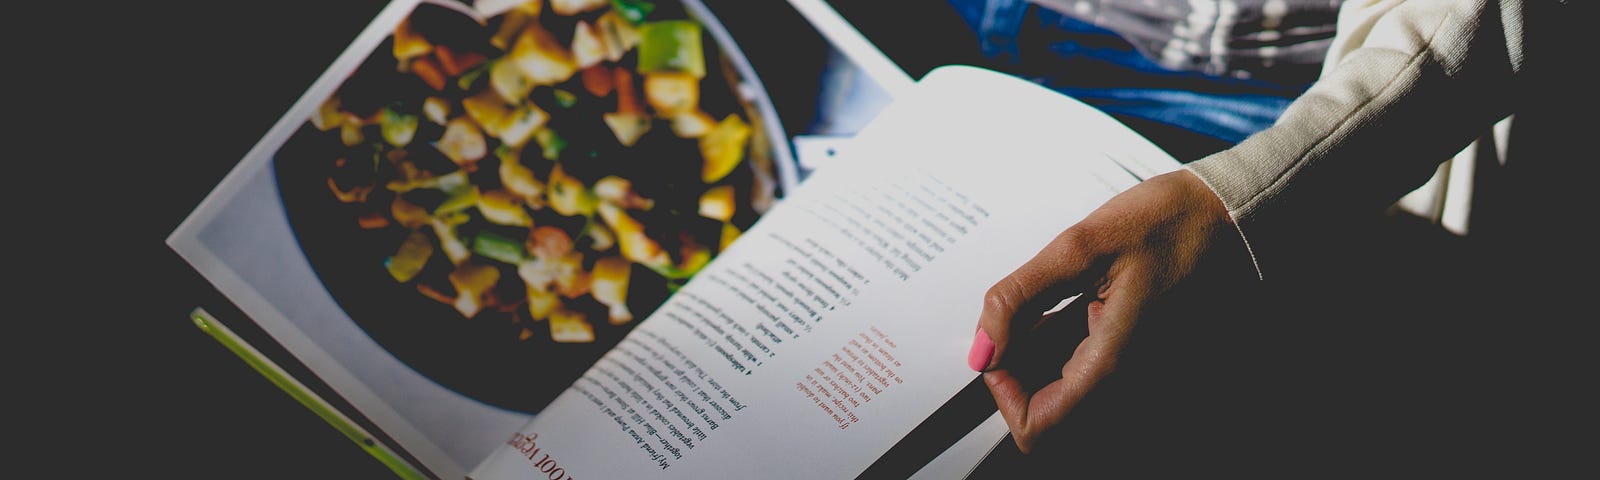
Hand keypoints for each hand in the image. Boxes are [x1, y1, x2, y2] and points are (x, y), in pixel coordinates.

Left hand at [967, 169, 1240, 452]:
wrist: (1231, 213)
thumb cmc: (1171, 221)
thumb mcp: (1079, 245)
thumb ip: (1020, 297)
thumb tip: (983, 346)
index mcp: (1115, 361)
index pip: (1038, 426)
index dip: (1003, 392)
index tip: (999, 347)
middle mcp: (1133, 381)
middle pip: (1053, 411)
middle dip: (1023, 368)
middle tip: (1025, 315)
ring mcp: (1143, 374)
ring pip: (1072, 392)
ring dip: (1046, 356)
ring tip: (1055, 301)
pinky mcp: (1146, 359)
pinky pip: (1095, 372)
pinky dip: (1070, 346)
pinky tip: (1075, 302)